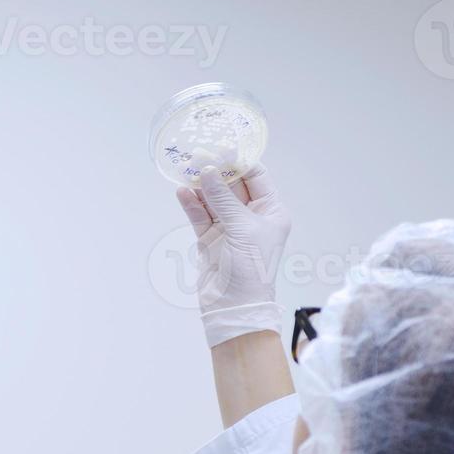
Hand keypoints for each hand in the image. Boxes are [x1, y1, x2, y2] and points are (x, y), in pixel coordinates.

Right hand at [176, 164, 290, 344]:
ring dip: (200, 185)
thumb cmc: (251, 269)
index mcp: (271, 211)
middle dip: (216, 169)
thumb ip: (222, 198)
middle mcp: (251, 216)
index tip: (220, 146)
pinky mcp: (209, 239)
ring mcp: (228, 228)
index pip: (255, 176)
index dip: (238, 160)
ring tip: (185, 168)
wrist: (234, 307)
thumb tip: (207, 170)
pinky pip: (199, 215)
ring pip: (213, 198)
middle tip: (197, 153)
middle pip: (231, 184)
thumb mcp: (241, 228)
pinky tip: (182, 192)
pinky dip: (191, 203)